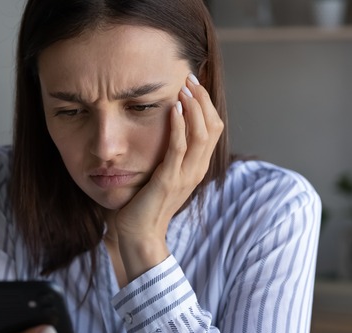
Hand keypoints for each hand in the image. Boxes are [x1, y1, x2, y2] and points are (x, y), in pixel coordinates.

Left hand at [114, 73, 223, 278]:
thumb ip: (166, 155)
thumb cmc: (143, 205)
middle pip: (213, 126)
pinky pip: (179, 148)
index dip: (207, 104)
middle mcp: (196, 170)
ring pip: (201, 134)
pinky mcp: (169, 180)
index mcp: (196, 168)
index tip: (194, 83)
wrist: (138, 235)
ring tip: (184, 87)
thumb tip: (161, 130)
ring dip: (194, 107)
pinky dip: (179, 125)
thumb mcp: (160, 175)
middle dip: (203, 99)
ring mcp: (185, 176)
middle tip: (190, 77)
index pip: (213, 129)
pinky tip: (173, 108)